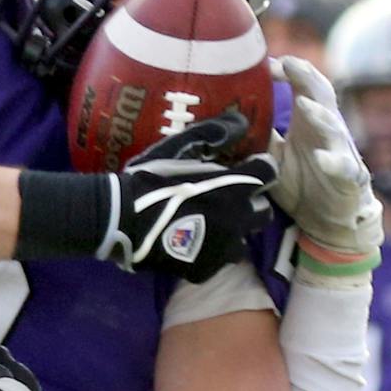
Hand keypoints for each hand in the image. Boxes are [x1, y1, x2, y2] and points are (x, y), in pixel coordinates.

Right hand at [100, 115, 275, 281]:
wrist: (122, 218)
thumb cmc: (151, 178)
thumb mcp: (179, 147)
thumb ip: (213, 134)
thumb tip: (242, 122)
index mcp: (236, 187)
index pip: (268, 173)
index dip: (258, 168)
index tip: (246, 166)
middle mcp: (238, 219)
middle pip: (263, 212)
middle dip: (250, 204)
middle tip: (226, 198)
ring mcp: (223, 248)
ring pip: (242, 241)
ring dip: (231, 232)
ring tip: (208, 225)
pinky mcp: (206, 269)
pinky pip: (216, 260)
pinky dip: (208, 251)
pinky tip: (189, 243)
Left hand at [268, 57, 382, 272]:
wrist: (327, 219)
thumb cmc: (303, 180)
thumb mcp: (273, 154)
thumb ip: (258, 134)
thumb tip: (225, 118)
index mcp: (308, 120)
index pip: (302, 85)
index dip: (289, 70)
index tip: (266, 63)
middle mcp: (326, 130)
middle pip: (321, 96)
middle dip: (307, 78)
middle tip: (290, 64)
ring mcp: (339, 152)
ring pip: (334, 128)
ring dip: (320, 115)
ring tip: (304, 104)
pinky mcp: (348, 177)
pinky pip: (344, 167)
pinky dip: (334, 162)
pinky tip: (322, 159)